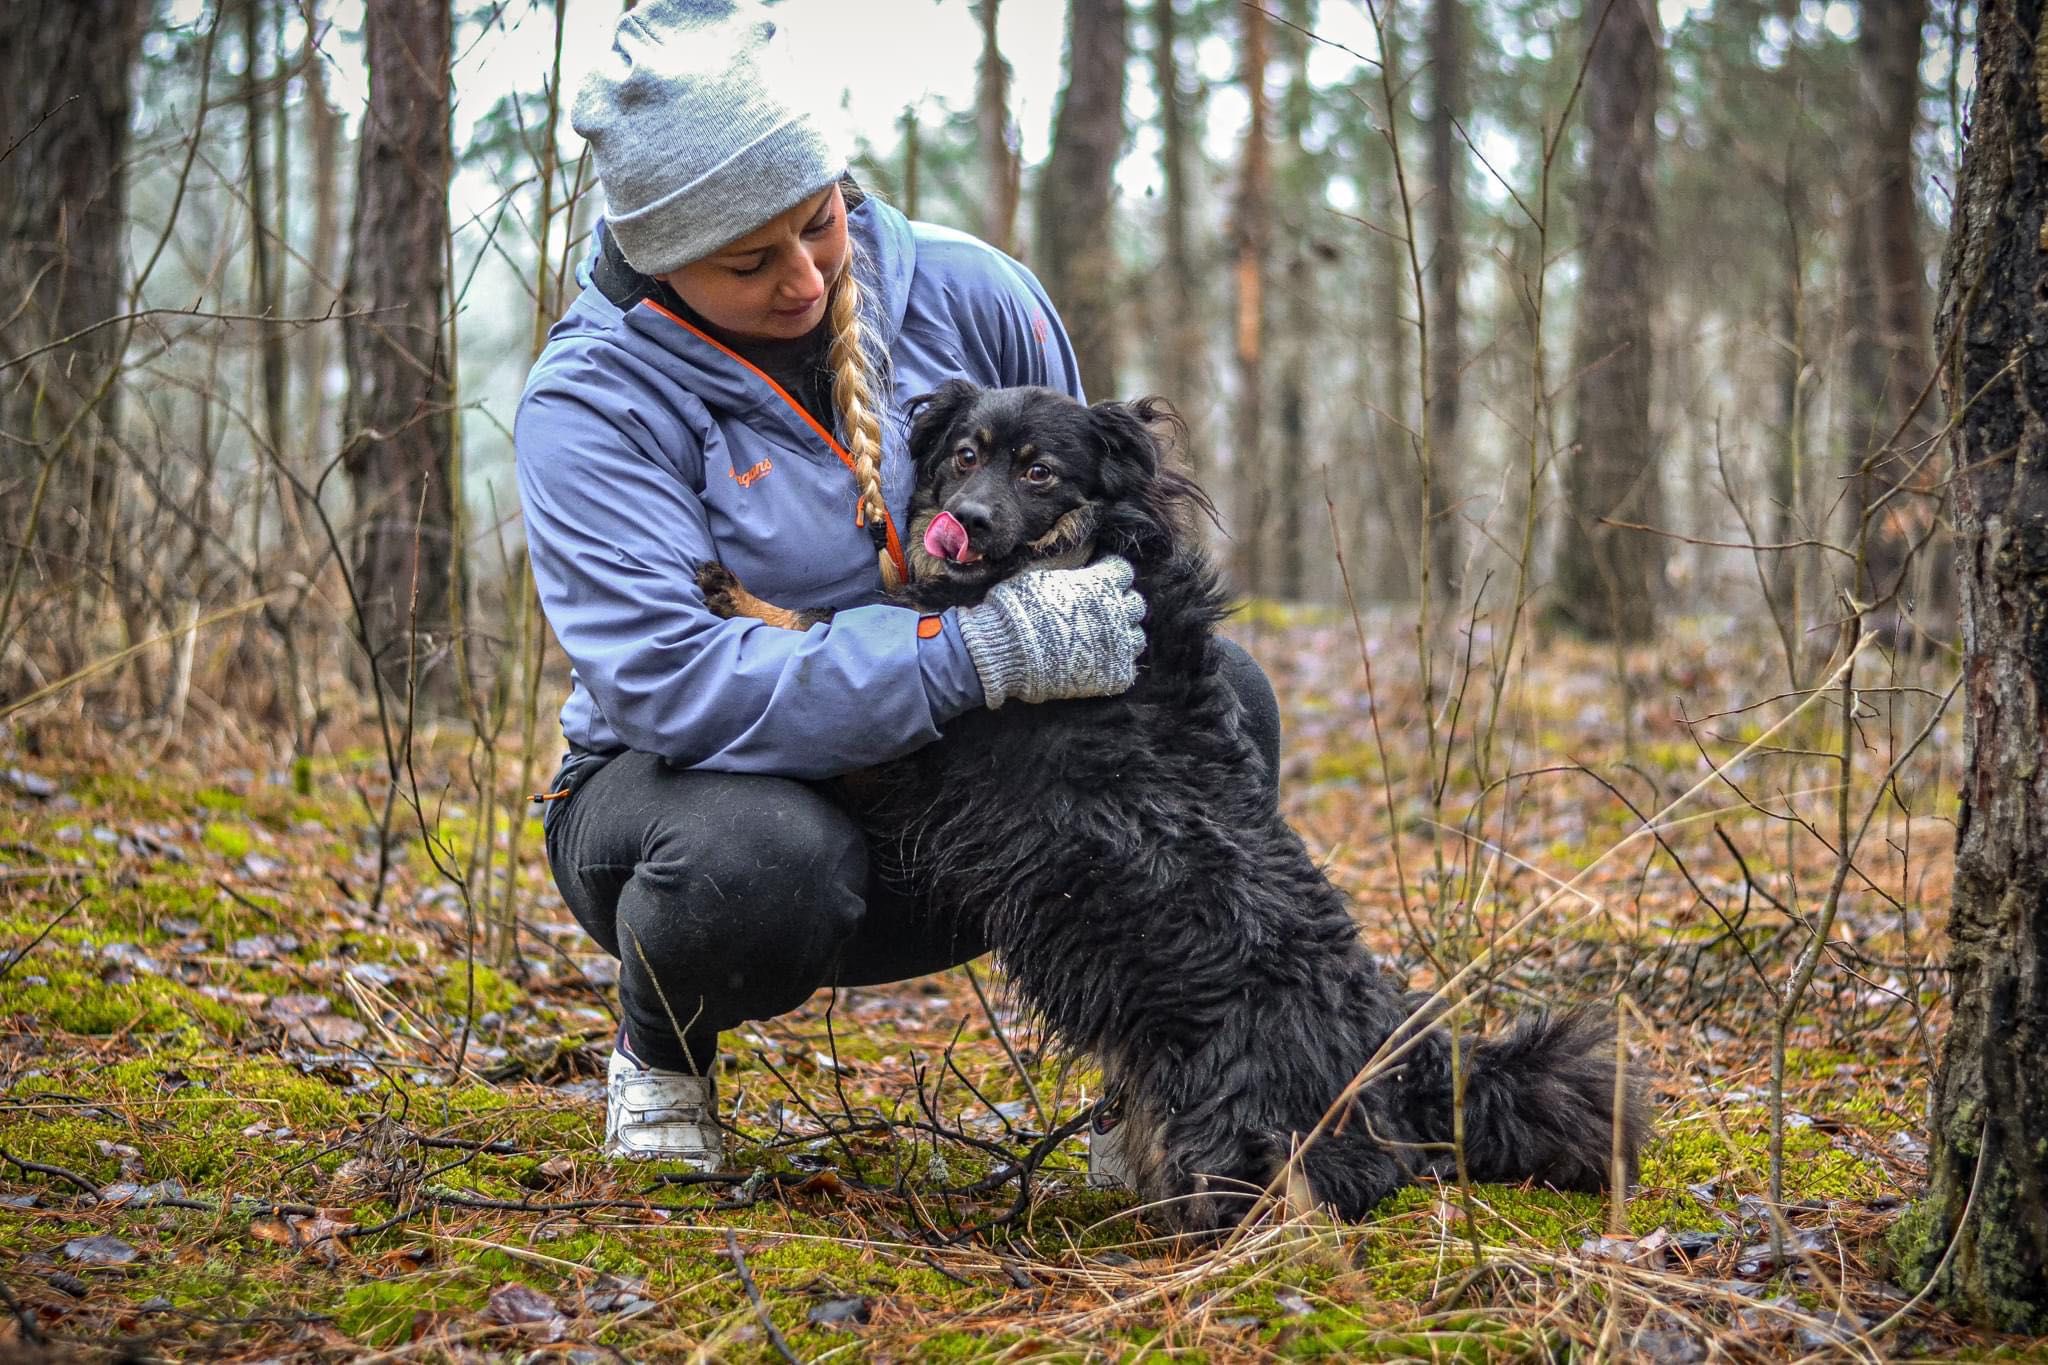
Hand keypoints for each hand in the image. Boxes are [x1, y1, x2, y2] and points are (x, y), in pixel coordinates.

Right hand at [956, 556, 1146, 706]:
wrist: (1007, 652)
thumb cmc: (1019, 608)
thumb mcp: (1042, 574)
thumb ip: (1070, 563)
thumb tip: (1085, 547)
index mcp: (1101, 584)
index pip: (1123, 572)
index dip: (1110, 575)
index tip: (1098, 580)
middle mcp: (1117, 612)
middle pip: (1135, 604)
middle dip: (1120, 605)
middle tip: (1100, 612)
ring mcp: (1118, 646)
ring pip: (1136, 637)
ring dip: (1123, 636)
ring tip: (1102, 640)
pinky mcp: (1114, 675)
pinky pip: (1127, 668)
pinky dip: (1115, 665)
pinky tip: (1097, 663)